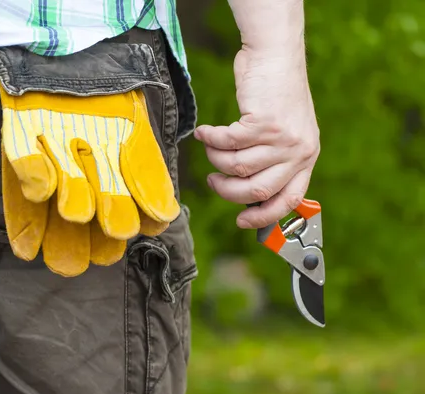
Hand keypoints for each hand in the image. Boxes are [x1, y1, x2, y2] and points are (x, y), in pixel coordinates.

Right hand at [194, 46, 320, 228]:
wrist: (275, 56)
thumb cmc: (274, 94)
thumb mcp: (285, 132)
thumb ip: (274, 161)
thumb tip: (246, 191)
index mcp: (306, 158)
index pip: (289, 200)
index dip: (263, 216)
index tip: (242, 221)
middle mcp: (299, 151)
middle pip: (258, 190)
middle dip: (228, 191)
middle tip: (214, 181)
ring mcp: (283, 137)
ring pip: (238, 166)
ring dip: (216, 159)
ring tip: (210, 147)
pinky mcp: (264, 122)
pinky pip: (227, 142)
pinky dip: (210, 139)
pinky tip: (204, 132)